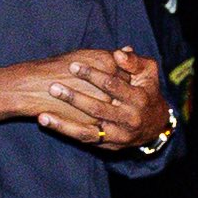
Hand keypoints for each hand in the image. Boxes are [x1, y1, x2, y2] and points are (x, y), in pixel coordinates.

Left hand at [11, 49, 168, 149]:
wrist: (155, 124)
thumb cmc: (147, 91)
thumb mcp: (148, 72)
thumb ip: (133, 61)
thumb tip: (118, 52)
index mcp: (139, 98)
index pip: (113, 86)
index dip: (93, 75)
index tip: (72, 66)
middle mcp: (129, 119)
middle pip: (98, 109)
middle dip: (74, 98)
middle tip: (52, 87)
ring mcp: (118, 135)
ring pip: (88, 131)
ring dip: (63, 123)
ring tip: (42, 115)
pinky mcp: (108, 144)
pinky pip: (84, 138)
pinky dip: (65, 130)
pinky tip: (46, 121)